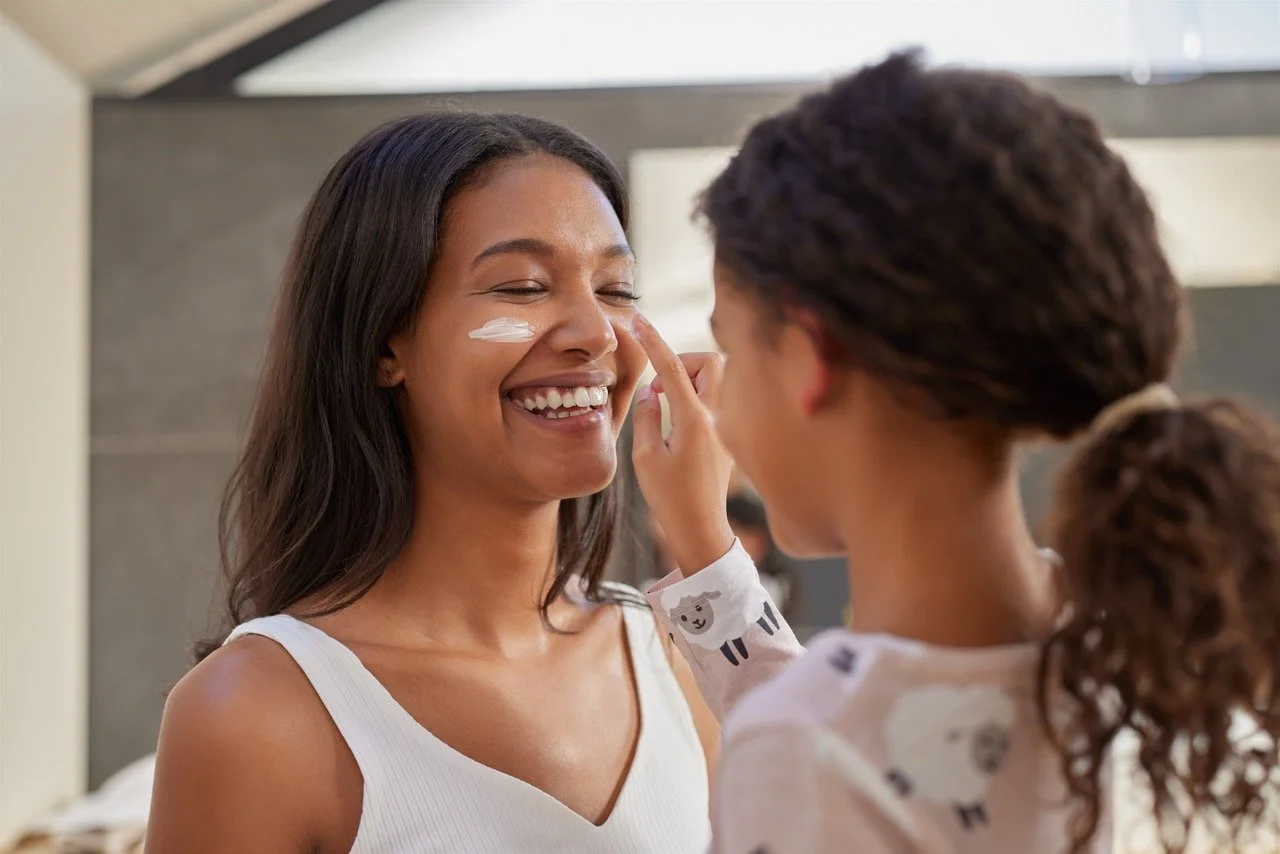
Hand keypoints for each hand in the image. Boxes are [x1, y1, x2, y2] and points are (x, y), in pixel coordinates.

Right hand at [631, 314, 735, 573]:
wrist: (701, 531)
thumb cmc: (669, 498)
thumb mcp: (645, 458)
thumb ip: (646, 416)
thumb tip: (652, 393)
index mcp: (693, 420)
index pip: (671, 367)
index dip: (652, 340)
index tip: (637, 318)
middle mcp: (716, 418)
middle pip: (710, 361)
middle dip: (683, 362)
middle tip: (660, 388)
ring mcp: (726, 428)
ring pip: (716, 381)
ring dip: (689, 382)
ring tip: (666, 410)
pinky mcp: (727, 439)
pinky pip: (714, 403)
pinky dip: (694, 402)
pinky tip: (677, 429)